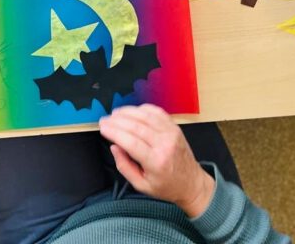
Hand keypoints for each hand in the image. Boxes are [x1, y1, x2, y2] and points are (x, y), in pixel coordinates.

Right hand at [99, 105, 215, 217]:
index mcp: (156, 162)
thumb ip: (124, 167)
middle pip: (135, 126)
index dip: (114, 132)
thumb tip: (114, 147)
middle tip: (104, 120)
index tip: (102, 128)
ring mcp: (171, 133)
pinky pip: (157, 112)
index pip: (130, 142)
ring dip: (127, 112)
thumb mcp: (141, 186)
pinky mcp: (174, 127)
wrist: (192, 183)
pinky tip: (132, 111)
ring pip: (145, 115)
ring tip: (114, 114)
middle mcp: (165, 144)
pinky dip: (142, 109)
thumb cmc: (167, 186)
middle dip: (116, 121)